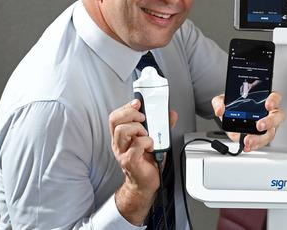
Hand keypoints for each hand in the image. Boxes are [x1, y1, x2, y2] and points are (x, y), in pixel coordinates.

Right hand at [109, 99, 177, 224]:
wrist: (144, 183)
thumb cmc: (147, 162)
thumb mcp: (154, 140)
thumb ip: (162, 126)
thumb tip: (171, 114)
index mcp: (122, 136)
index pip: (116, 117)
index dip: (126, 107)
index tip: (138, 103)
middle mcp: (119, 143)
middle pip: (116, 120)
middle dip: (131, 114)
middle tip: (144, 119)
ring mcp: (122, 152)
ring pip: (122, 131)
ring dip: (138, 128)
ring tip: (147, 135)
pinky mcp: (129, 161)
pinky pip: (136, 145)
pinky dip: (147, 142)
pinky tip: (151, 147)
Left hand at [212, 92, 284, 151]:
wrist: (230, 118)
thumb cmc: (234, 106)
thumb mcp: (224, 100)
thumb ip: (220, 102)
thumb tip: (220, 110)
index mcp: (263, 100)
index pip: (275, 97)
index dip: (274, 101)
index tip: (268, 104)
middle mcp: (268, 113)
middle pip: (277, 117)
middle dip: (269, 122)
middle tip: (259, 125)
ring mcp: (267, 127)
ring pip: (270, 133)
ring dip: (260, 138)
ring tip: (248, 140)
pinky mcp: (261, 138)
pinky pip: (261, 143)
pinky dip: (254, 145)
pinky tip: (247, 146)